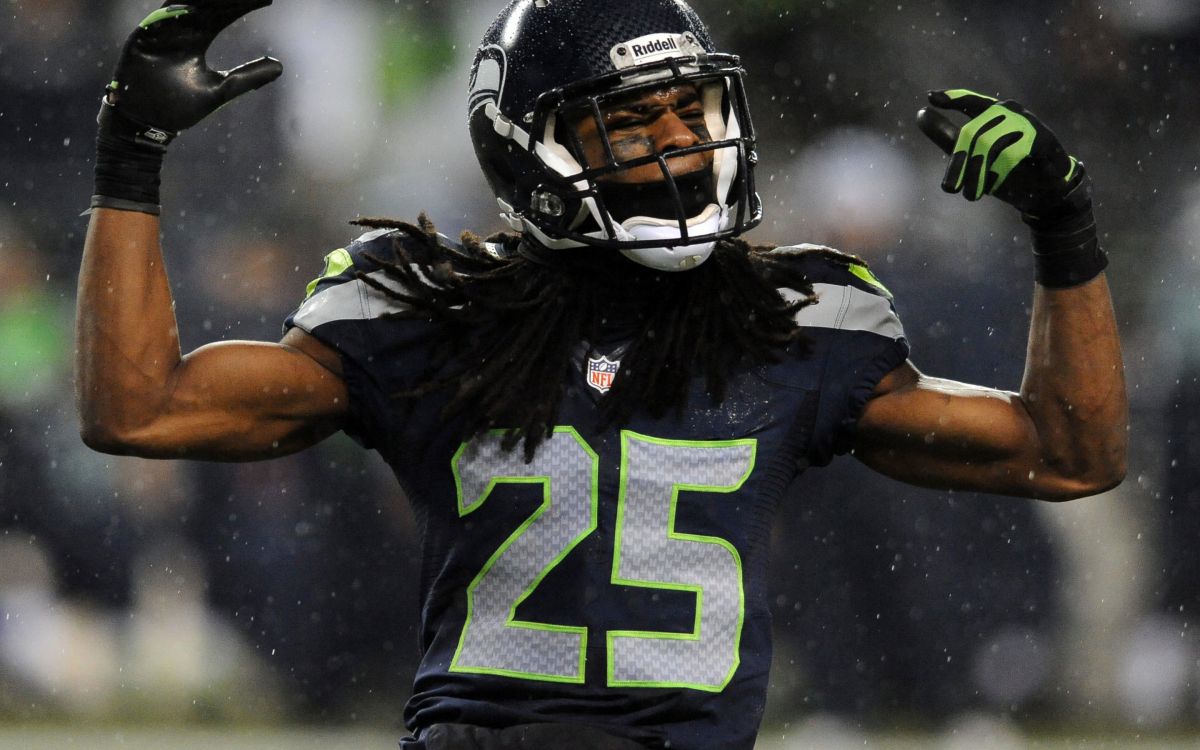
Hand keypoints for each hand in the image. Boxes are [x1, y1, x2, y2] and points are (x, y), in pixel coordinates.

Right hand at [108, 1, 282, 136]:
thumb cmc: (180, 108)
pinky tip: (194, 4)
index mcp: (197, 39)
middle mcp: (180, 30)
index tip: (268, 0)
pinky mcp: (145, 38)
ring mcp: (162, 32)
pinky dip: (177, 9)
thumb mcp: (222, 90)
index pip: (222, 14)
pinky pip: (160, 17)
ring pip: (184, 4)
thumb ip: (248, 76)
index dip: (243, 5)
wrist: (149, 123)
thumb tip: (280, 66)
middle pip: (206, 4)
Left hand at [917, 89, 1087, 218]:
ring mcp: (1027, 123)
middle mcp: (1010, 112)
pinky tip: (995, 185)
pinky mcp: (1042, 139)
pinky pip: (1014, 154)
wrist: (1043, 190)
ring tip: (969, 194)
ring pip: (990, 145)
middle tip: (949, 189)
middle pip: (973, 133)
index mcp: (993, 113)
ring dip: (977, 173)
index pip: (970, 101)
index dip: (952, 98)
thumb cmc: (1005, 169)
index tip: (931, 98)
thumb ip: (947, 135)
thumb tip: (921, 112)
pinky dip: (1000, 172)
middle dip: (959, 163)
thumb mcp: (972, 154)